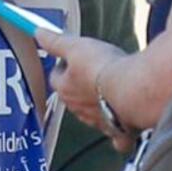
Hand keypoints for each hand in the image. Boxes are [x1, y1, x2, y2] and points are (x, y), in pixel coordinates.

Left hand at [34, 30, 131, 148]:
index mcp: (66, 89)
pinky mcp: (119, 131)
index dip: (62, 66)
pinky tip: (125, 128)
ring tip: (110, 92)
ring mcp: (99, 121)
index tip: (69, 58)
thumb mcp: (76, 46)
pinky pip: (117, 136)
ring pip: (93, 115)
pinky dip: (119, 133)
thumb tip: (38, 34)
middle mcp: (79, 109)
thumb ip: (55, 42)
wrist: (133, 90)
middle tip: (92, 73)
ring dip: (98, 105)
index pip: (56, 78)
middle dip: (80, 87)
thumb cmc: (104, 69)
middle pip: (73, 98)